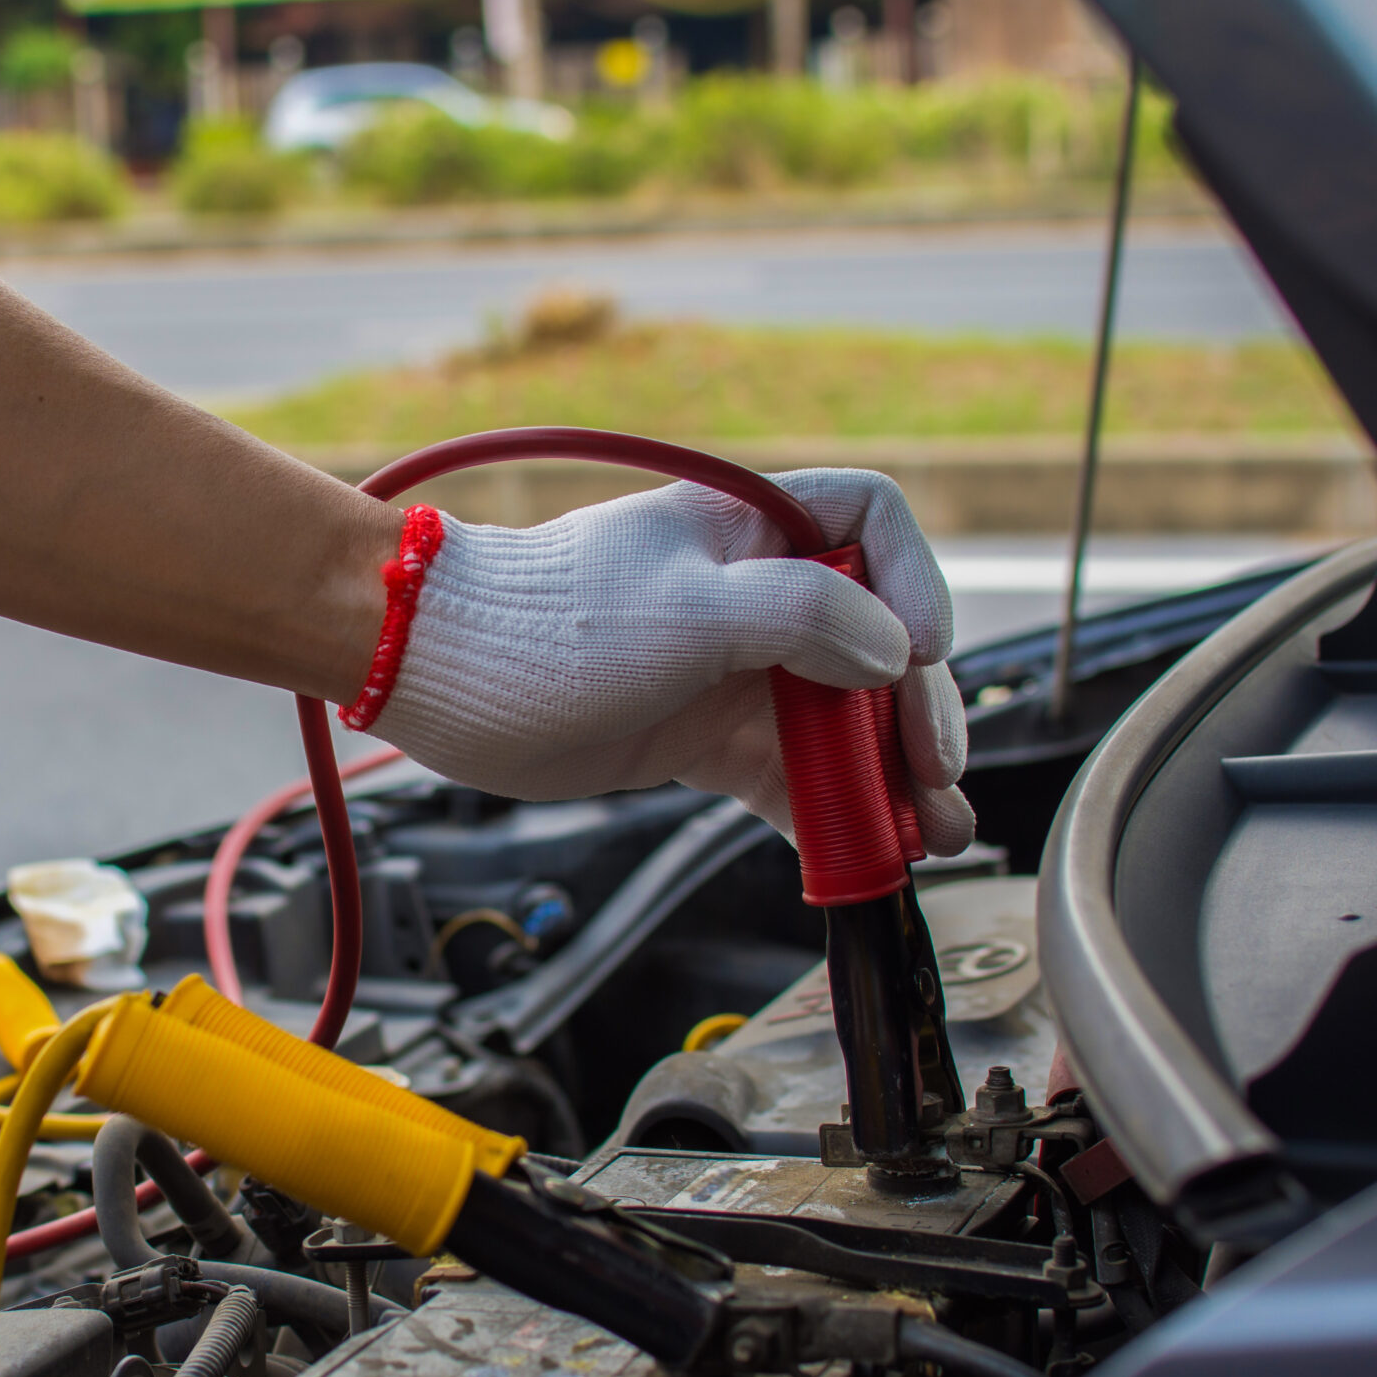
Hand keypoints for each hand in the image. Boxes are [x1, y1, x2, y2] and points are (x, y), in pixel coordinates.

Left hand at [354, 469, 974, 852]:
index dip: (914, 583)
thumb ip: (802, 616)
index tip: (920, 654)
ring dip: (889, 777)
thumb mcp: (688, 608)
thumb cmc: (548, 622)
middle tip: (936, 779)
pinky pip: (789, 775)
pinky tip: (864, 851)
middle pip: (877, 641)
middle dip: (916, 712)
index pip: (873, 525)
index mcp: (753, 529)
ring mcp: (732, 669)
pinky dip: (829, 812)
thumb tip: (894, 652)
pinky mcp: (703, 736)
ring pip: (841, 720)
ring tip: (932, 833)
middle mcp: (754, 594)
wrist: (440, 676)